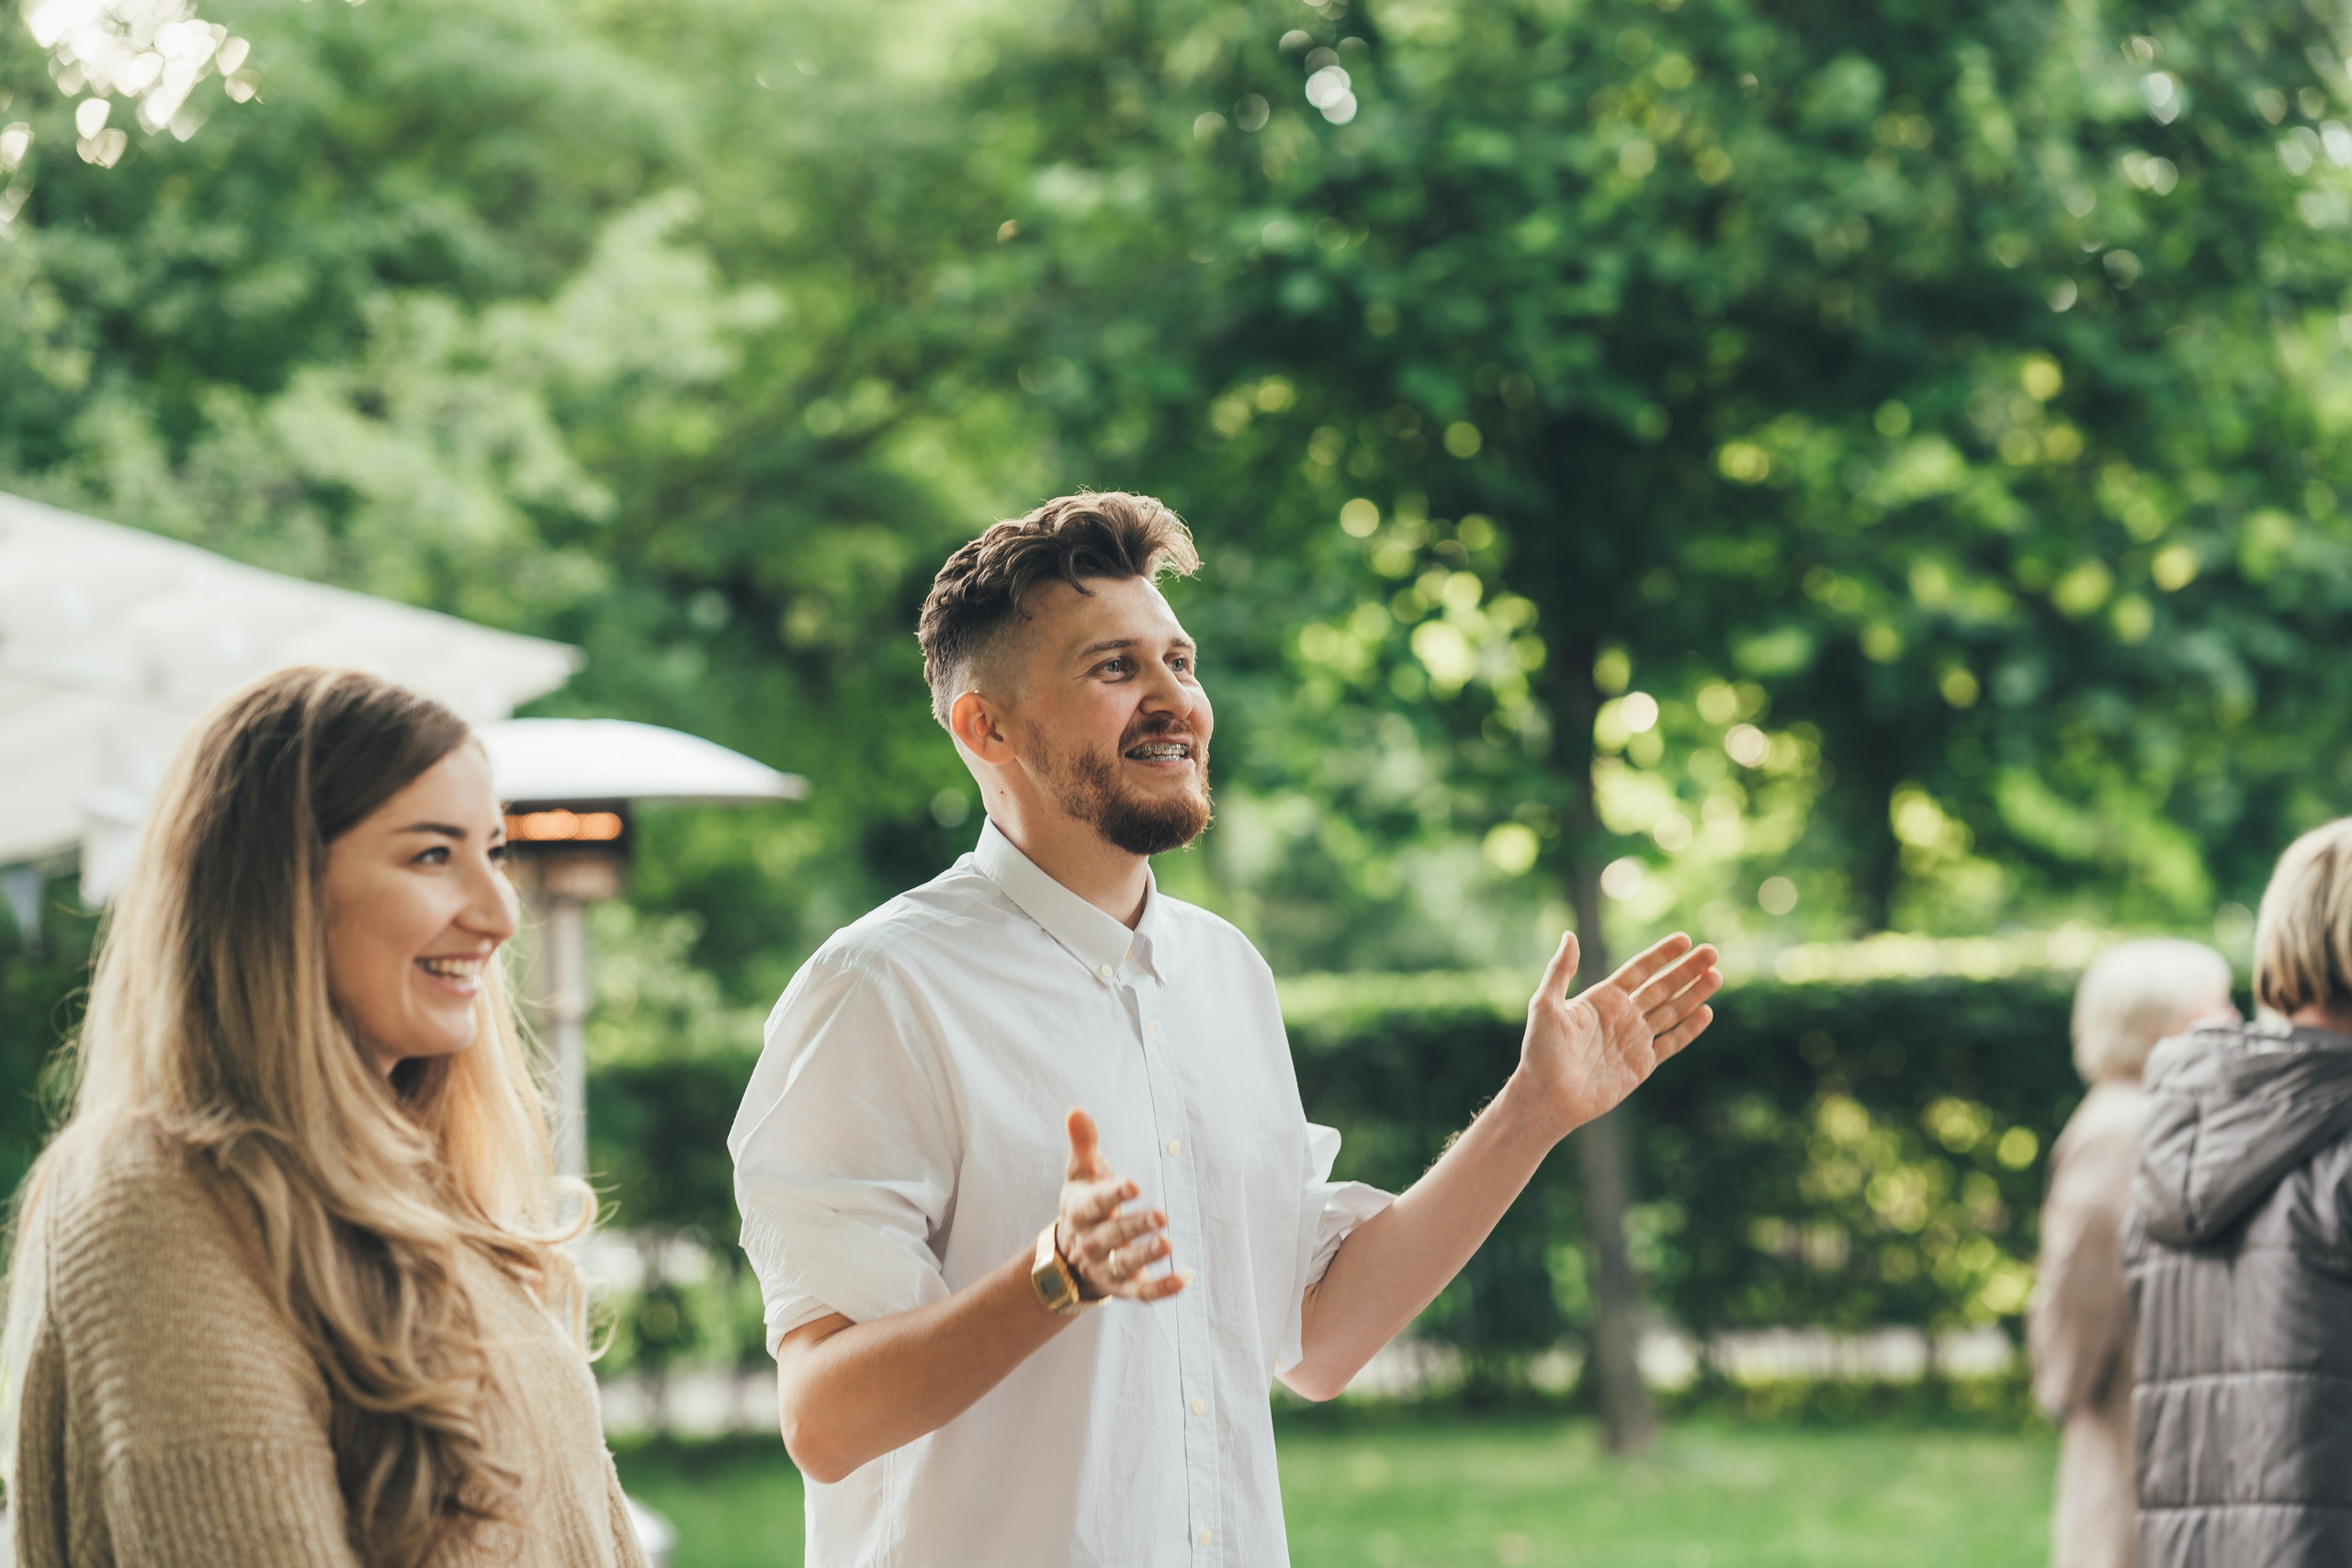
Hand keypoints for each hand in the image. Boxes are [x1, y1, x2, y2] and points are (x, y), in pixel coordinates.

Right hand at [1054, 1109, 1184, 1302]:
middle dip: (1134, 1227)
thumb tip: (1077, 1110)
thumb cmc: (1084, 1202)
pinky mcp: (1123, 1287)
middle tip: (1161, 1215)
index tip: (1134, 1184)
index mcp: (1079, 1211)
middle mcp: (1091, 1242)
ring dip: (1145, 1257)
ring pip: (1125, 1266)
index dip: (1113, 1194)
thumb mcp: (1080, 1172)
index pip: (1094, 1204)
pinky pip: (1141, 1293)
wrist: (1069, 1255)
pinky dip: (1159, 1290)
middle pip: (1111, 1236)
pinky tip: (1182, 1281)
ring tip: (1168, 1244)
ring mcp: (1106, 1268)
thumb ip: (1083, 1144)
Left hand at [1511, 931, 1720, 1142]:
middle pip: (1662, 987)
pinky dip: (1689, 1029)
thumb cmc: (1541, 1051)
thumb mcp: (1546, 1005)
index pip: (1639, 970)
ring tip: (1716, 976)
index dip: (1662, 955)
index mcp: (1602, 998)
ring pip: (1672, 1011)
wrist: (1547, 1097)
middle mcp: (1622, 1015)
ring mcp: (1634, 1039)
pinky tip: (1706, 1012)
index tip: (1685, 940)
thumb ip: (1560, 971)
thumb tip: (1570, 935)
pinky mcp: (1642, 1065)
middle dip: (1687, 970)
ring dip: (1694, 994)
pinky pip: (1671, 1043)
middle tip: (1712, 953)